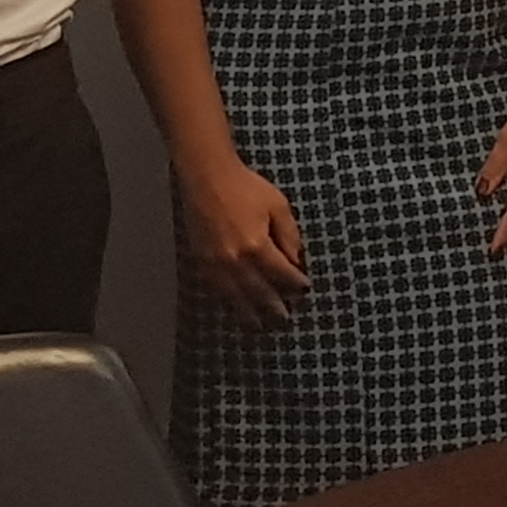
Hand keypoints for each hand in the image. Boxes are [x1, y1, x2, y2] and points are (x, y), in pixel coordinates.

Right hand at [176, 150, 310, 325]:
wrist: (207, 179)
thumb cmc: (247, 188)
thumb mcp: (279, 207)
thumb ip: (290, 237)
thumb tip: (296, 263)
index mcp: (257, 246)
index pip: (282, 276)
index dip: (296, 286)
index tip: (305, 293)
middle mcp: (235, 261)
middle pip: (259, 293)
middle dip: (274, 308)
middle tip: (285, 322)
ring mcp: (215, 265)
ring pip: (236, 298)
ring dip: (250, 313)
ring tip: (261, 327)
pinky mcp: (201, 263)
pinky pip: (218, 290)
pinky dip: (230, 302)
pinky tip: (237, 308)